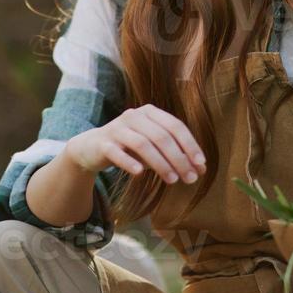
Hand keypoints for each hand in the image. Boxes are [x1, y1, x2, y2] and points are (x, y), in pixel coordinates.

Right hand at [65, 105, 206, 184]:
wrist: (92, 148)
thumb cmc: (129, 147)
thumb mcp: (154, 148)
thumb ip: (175, 155)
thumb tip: (201, 170)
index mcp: (149, 112)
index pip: (175, 126)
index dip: (190, 145)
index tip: (200, 164)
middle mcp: (134, 116)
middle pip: (161, 136)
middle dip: (178, 158)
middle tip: (189, 178)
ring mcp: (117, 128)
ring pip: (142, 144)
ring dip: (160, 163)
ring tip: (172, 180)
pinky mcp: (103, 143)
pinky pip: (117, 152)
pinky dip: (129, 162)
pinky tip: (140, 174)